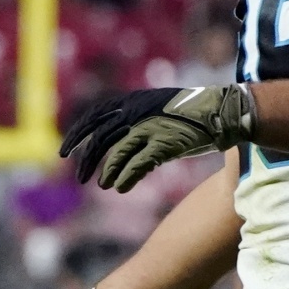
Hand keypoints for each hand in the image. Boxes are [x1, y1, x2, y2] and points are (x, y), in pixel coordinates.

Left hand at [61, 85, 257, 193]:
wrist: (223, 111)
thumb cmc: (192, 114)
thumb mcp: (158, 112)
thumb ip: (137, 123)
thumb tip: (116, 144)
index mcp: (135, 100)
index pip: (96, 115)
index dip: (78, 133)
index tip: (65, 151)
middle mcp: (139, 111)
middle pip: (102, 136)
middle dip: (87, 159)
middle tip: (79, 177)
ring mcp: (152, 126)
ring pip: (118, 152)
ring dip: (108, 172)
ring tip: (104, 185)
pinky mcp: (165, 142)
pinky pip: (138, 163)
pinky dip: (126, 177)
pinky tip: (120, 188)